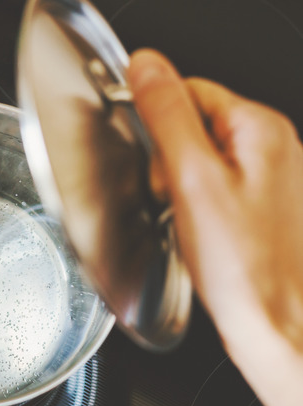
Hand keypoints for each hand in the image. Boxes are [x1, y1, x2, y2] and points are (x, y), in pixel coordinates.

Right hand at [128, 49, 302, 405]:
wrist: (274, 324)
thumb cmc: (243, 265)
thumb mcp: (192, 180)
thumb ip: (167, 115)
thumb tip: (146, 66)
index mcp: (260, 129)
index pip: (188, 91)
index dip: (159, 126)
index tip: (158, 163)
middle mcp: (274, 147)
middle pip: (193, 126)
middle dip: (169, 161)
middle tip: (174, 198)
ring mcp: (271, 178)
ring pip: (200, 160)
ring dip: (181, 187)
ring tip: (190, 221)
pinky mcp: (262, 206)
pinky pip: (213, 188)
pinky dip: (197, 206)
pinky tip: (201, 232)